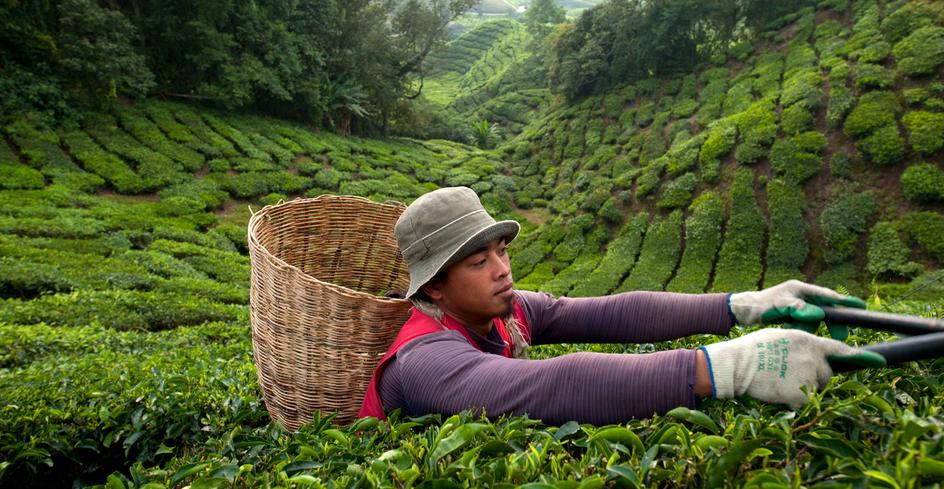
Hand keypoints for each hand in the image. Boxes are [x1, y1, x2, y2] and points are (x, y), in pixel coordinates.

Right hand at [700, 329, 884, 407]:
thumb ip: (801, 344)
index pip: (840, 350)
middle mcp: (814, 357)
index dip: (862, 357)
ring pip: (816, 389)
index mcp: (809, 341)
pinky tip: (778, 392)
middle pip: (826, 374)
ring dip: (803, 389)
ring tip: (780, 381)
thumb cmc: (752, 350)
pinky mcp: (802, 394)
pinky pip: (805, 402)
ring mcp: (809, 376)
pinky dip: (793, 401)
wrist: (736, 365)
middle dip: (814, 377)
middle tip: (788, 375)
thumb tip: (812, 354)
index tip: (880, 362)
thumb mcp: (780, 337)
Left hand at [728, 280, 866, 339]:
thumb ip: (799, 309)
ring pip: (814, 319)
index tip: (862, 306)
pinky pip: (804, 324)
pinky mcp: (791, 314)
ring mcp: (796, 304)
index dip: (846, 302)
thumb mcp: (779, 307)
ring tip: (809, 335)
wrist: (742, 311)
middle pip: (825, 309)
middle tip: (842, 335)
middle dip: (833, 322)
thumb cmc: (759, 306)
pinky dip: (804, 330)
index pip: (828, 296)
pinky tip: (798, 334)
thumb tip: (819, 315)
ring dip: (814, 328)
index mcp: (800, 289)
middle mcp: (800, 295)